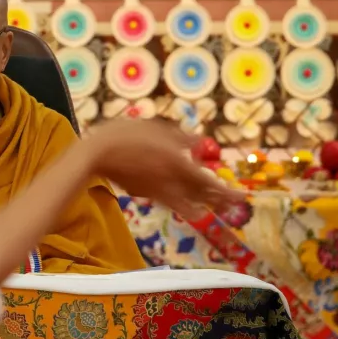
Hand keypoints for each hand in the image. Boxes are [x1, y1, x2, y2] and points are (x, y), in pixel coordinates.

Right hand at [84, 119, 242, 218]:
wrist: (95, 155)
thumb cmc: (125, 135)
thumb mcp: (156, 129)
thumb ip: (180, 138)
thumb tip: (199, 142)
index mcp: (177, 164)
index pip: (208, 183)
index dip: (226, 191)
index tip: (242, 197)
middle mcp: (170, 181)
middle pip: (200, 196)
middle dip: (218, 200)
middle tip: (235, 203)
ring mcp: (156, 190)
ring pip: (185, 203)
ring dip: (200, 206)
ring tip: (211, 209)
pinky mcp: (144, 192)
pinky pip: (169, 201)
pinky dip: (181, 204)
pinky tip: (186, 206)